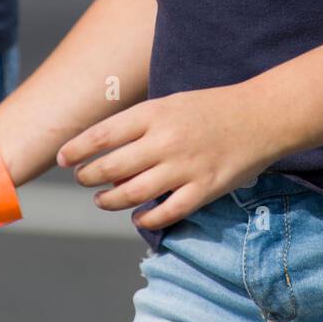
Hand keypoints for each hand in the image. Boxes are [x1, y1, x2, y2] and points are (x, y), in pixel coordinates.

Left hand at [56, 83, 281, 232]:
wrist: (261, 115)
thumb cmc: (212, 107)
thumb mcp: (173, 103)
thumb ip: (142, 125)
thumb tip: (109, 152)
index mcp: (156, 114)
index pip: (103, 134)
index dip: (77, 149)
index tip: (61, 158)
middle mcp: (166, 141)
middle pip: (111, 167)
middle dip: (88, 176)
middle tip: (81, 179)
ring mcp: (184, 167)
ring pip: (132, 193)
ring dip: (109, 200)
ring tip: (101, 199)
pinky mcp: (203, 189)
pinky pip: (165, 212)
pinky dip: (145, 218)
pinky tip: (137, 216)